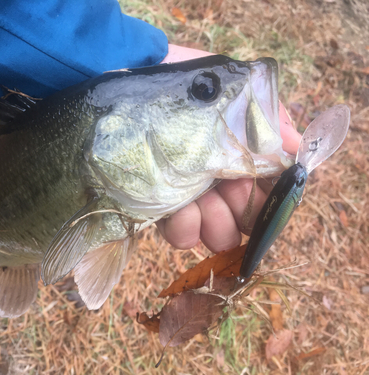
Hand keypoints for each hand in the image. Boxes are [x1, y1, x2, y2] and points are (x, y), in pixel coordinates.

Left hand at [156, 45, 301, 252]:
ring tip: (203, 206)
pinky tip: (180, 212)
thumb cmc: (193, 87)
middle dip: (245, 216)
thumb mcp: (238, 94)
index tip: (270, 195)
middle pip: (247, 219)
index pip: (270, 191)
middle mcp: (220, 180)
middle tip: (233, 199)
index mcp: (242, 157)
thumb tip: (298, 147)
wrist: (141, 78)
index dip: (274, 199)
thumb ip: (270, 119)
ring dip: (217, 226)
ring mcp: (191, 195)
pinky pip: (182, 234)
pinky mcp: (161, 206)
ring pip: (218, 233)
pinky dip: (186, 230)